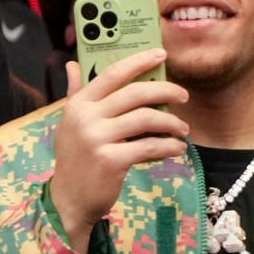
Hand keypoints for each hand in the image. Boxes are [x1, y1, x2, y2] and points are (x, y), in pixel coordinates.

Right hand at [48, 51, 189, 247]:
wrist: (70, 199)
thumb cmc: (76, 158)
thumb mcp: (71, 124)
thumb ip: (75, 93)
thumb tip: (73, 64)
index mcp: (78, 104)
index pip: (111, 73)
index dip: (138, 61)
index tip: (161, 54)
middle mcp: (86, 118)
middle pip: (135, 93)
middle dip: (165, 90)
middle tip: (183, 95)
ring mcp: (97, 139)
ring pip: (147, 118)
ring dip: (172, 122)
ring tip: (182, 128)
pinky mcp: (111, 160)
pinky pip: (150, 146)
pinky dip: (169, 146)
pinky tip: (178, 148)